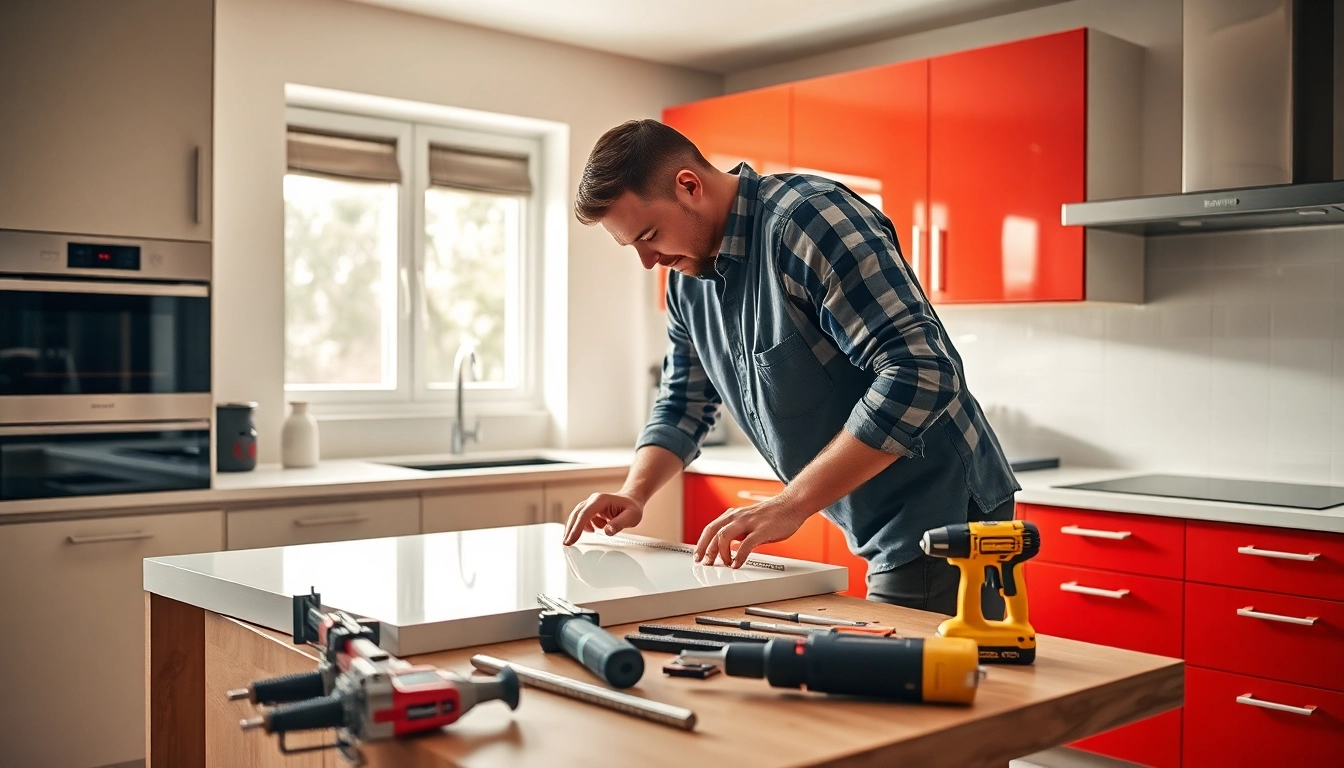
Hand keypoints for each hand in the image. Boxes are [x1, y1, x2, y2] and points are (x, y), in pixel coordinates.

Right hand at [563, 492, 643, 545]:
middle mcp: (593, 500)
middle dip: (570, 529)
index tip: (571, 539)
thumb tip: (607, 531)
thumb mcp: (631, 516)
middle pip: (577, 515)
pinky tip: (591, 531)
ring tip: (571, 541)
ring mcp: (591, 504)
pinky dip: (583, 526)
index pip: (585, 514)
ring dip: (573, 528)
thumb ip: (619, 524)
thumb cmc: (632, 507)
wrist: (632, 499)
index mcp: (601, 500)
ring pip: (577, 516)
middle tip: (566, 543)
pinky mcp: (591, 510)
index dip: (577, 527)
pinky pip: (582, 518)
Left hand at [694, 499, 810, 567]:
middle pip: (713, 531)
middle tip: (704, 563)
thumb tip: (725, 548)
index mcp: (733, 515)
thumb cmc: (772, 515)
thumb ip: (737, 533)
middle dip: (705, 548)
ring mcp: (749, 522)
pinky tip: (737, 564)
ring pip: (724, 536)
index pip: (711, 528)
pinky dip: (738, 556)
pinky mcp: (761, 530)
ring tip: (723, 564)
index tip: (698, 556)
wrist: (792, 505)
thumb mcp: (748, 522)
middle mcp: (738, 517)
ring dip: (720, 553)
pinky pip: (745, 544)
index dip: (702, 543)